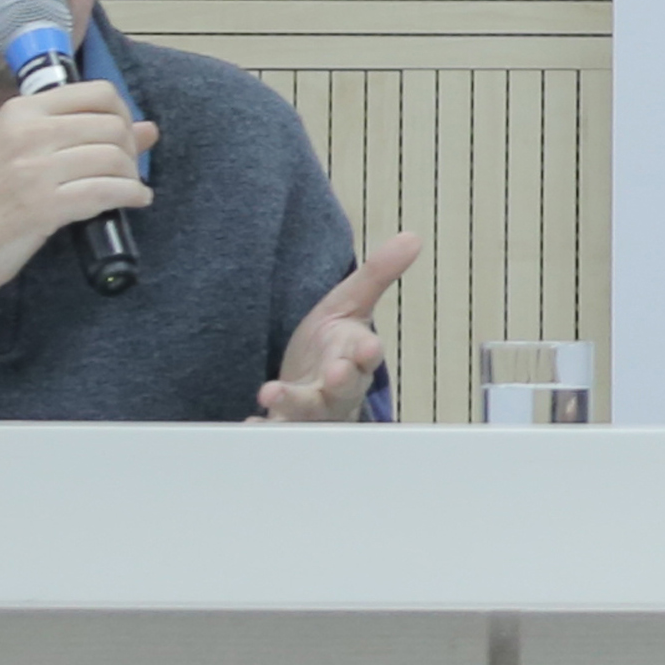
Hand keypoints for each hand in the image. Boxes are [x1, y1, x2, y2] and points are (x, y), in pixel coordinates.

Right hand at [0, 83, 153, 314]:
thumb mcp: (20, 153)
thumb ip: (79, 134)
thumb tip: (149, 128)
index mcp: (20, 111)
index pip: (98, 92)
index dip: (123, 113)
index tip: (123, 136)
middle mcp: (27, 132)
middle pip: (111, 126)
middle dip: (130, 149)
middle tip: (126, 170)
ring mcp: (34, 169)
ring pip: (114, 158)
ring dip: (132, 176)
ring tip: (128, 188)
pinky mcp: (43, 206)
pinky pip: (107, 192)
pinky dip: (131, 197)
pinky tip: (134, 202)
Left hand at [252, 231, 423, 424]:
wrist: (305, 384)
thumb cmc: (332, 347)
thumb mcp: (349, 304)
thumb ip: (377, 275)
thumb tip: (413, 237)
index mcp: (356, 356)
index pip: (367, 354)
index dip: (368, 352)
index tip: (368, 347)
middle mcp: (338, 387)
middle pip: (344, 388)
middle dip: (341, 381)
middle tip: (336, 374)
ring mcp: (313, 408)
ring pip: (309, 410)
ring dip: (294, 402)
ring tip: (271, 392)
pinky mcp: (285, 422)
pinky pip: (277, 428)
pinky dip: (266, 427)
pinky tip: (252, 422)